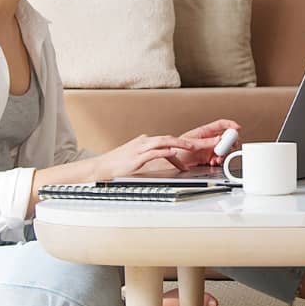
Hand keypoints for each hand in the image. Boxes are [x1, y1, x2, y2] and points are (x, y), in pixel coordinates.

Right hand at [91, 134, 216, 179]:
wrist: (101, 167)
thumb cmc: (118, 165)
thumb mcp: (138, 158)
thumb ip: (152, 156)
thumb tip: (167, 156)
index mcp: (146, 141)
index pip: (169, 140)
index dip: (185, 143)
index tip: (199, 146)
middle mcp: (146, 141)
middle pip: (172, 138)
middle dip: (190, 141)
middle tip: (204, 143)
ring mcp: (141, 148)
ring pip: (165, 141)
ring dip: (181, 144)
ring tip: (194, 147)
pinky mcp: (138, 156)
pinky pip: (155, 152)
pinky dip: (166, 152)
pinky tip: (174, 153)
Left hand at [177, 119, 242, 166]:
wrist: (172, 163)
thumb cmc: (177, 149)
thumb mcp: (192, 144)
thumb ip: (207, 142)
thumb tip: (219, 139)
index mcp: (204, 131)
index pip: (220, 125)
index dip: (230, 124)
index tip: (237, 127)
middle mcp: (208, 139)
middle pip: (225, 138)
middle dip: (229, 142)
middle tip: (231, 146)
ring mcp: (208, 149)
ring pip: (222, 149)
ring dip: (223, 154)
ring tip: (218, 157)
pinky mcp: (208, 158)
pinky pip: (218, 158)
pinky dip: (218, 160)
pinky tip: (214, 162)